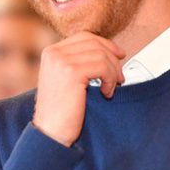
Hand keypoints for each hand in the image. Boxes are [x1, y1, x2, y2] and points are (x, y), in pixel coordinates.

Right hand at [33, 31, 124, 146]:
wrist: (49, 132)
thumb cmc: (60, 112)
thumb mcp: (65, 80)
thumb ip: (78, 63)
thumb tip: (106, 53)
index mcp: (51, 52)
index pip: (84, 37)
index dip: (105, 44)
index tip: (117, 55)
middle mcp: (54, 53)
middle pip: (94, 43)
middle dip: (112, 58)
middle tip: (119, 76)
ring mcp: (61, 61)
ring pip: (101, 55)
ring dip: (113, 72)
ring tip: (111, 87)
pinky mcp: (71, 72)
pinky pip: (103, 67)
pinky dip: (110, 80)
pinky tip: (106, 93)